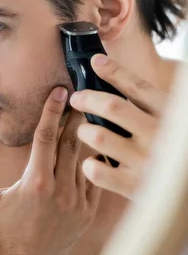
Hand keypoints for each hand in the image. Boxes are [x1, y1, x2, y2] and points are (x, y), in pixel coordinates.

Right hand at [0, 87, 101, 254]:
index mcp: (35, 183)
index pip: (46, 136)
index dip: (52, 110)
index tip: (59, 90)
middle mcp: (61, 191)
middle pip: (70, 142)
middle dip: (73, 116)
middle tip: (77, 94)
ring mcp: (78, 203)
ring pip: (84, 159)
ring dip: (83, 138)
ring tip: (84, 116)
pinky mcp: (88, 214)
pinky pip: (93, 179)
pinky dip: (91, 162)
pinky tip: (89, 148)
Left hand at [69, 54, 166, 198]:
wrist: (187, 192)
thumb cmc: (173, 150)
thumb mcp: (172, 121)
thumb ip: (150, 103)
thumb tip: (112, 70)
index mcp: (169, 115)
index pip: (138, 87)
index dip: (114, 71)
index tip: (95, 62)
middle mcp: (158, 136)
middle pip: (112, 107)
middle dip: (88, 98)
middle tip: (77, 98)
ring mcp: (145, 162)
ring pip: (98, 136)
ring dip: (85, 130)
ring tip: (85, 131)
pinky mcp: (132, 187)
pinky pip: (95, 169)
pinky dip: (89, 163)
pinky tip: (95, 161)